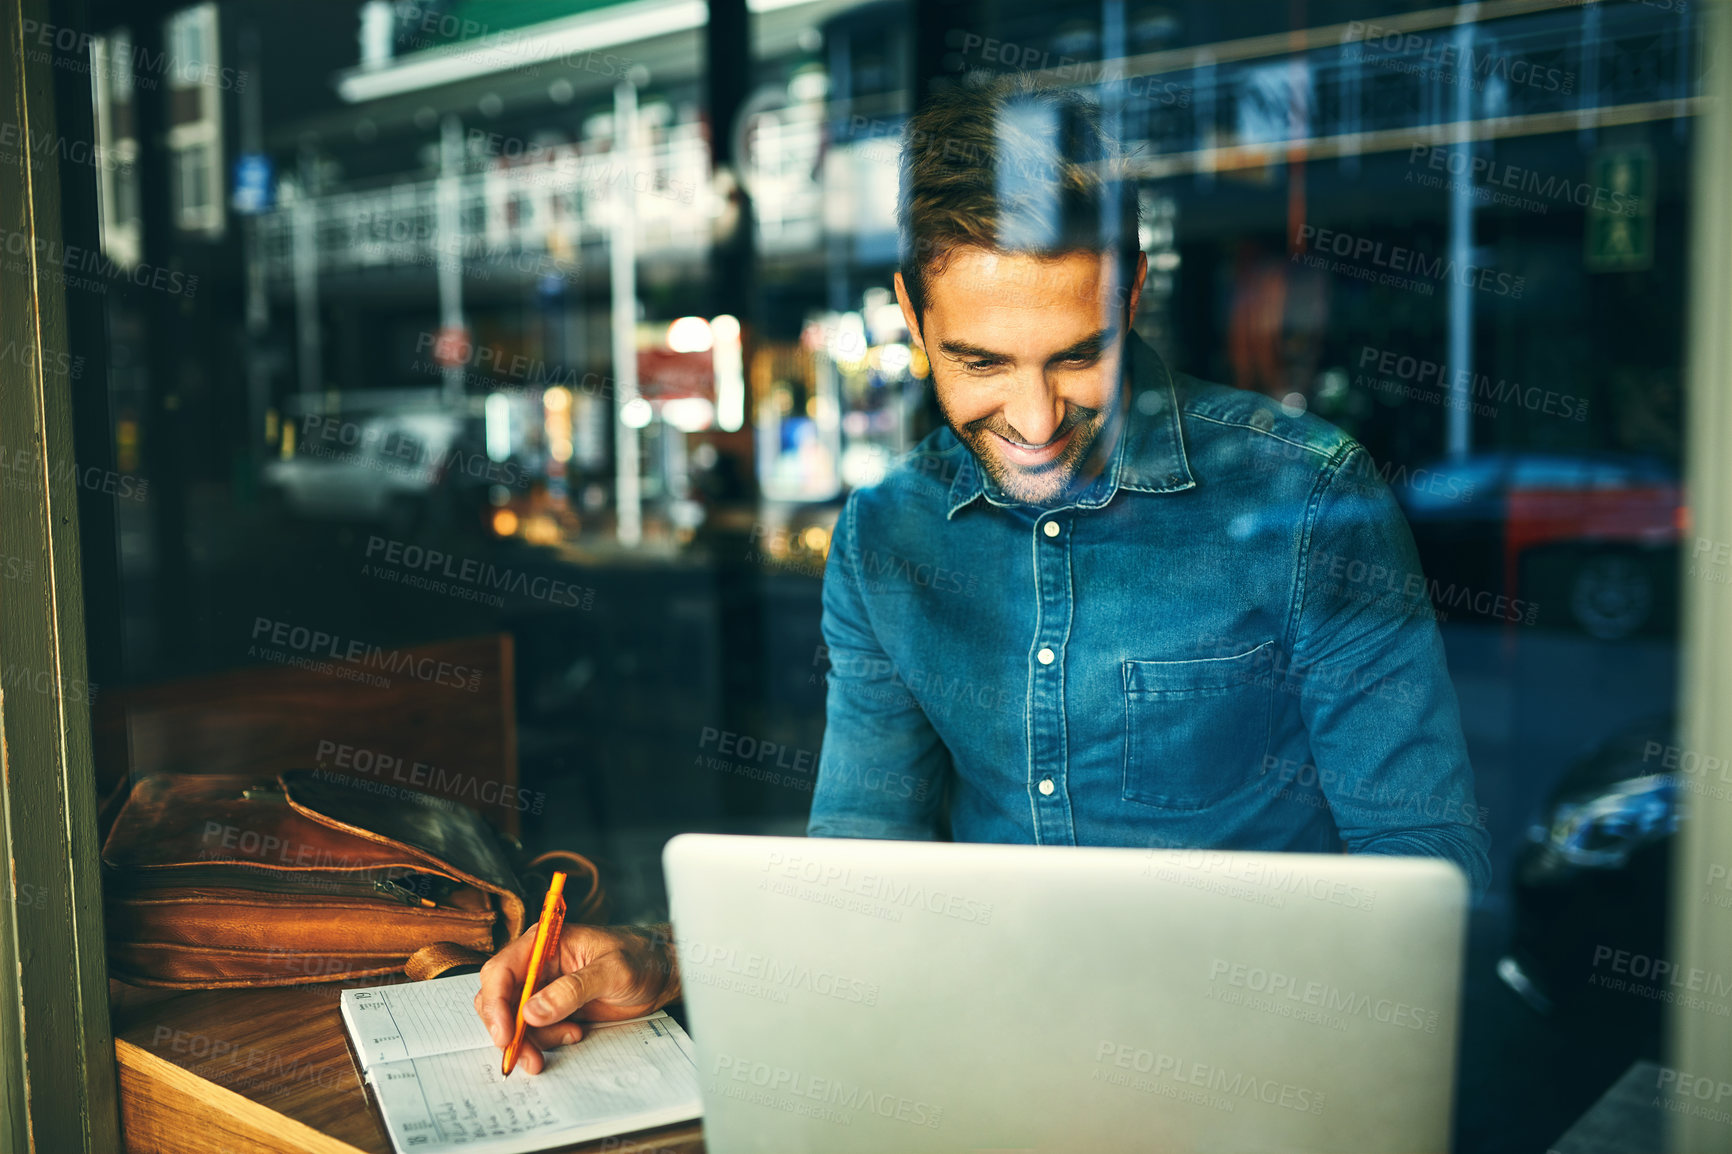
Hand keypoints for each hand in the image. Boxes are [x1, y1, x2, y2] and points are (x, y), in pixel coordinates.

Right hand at [475, 922, 679, 1074]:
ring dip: (531, 1039)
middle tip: (527, 1055)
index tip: (505, 1034)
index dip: (496, 1003)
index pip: (501, 971)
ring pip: (515, 1020)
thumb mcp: (612, 971)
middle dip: (509, 1030)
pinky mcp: (554, 1008)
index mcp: (544, 943)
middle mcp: (537, 964)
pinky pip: (534, 1030)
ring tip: (570, 1036)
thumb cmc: (640, 958)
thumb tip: (531, 1012)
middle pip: (499, 999)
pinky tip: (575, 1032)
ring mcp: (544, 988)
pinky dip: (547, 1039)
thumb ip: (573, 990)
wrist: (661, 973)